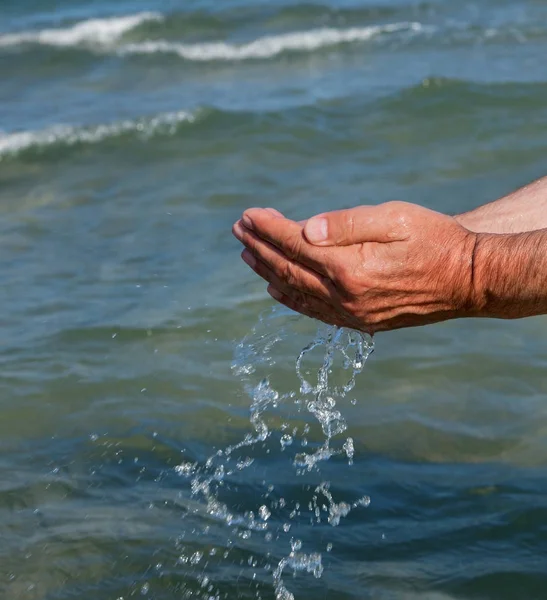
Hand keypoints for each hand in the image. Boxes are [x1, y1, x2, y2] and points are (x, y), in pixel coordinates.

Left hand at [233, 202, 477, 332]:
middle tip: (238, 230)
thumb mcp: (395, 218)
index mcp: (350, 268)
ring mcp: (352, 313)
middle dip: (260, 248)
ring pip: (296, 293)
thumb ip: (346, 224)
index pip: (294, 245)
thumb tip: (305, 230)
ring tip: (247, 255)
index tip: (248, 215)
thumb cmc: (436, 240)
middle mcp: (345, 296)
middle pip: (288, 270)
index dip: (268, 228)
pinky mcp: (361, 322)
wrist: (470, 280)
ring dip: (267, 272)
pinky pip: (315, 312)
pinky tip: (275, 291)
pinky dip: (291, 300)